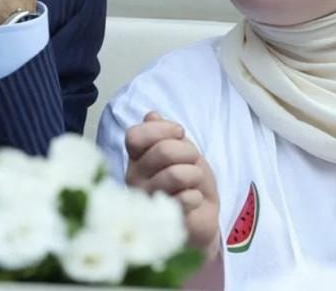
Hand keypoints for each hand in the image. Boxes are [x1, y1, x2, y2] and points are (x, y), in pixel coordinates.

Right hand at [125, 112, 219, 255]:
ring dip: (195, 174)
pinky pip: (185, 199)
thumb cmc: (189, 180)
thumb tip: (151, 115)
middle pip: (162, 151)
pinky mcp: (164, 219)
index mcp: (136, 158)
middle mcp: (136, 178)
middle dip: (188, 151)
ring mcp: (148, 200)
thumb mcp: (181, 149)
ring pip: (176, 175)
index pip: (134, 136)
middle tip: (194, 161)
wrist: (202, 215)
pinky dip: (197, 196)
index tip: (179, 133)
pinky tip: (194, 200)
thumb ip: (165, 133)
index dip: (160, 129)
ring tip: (194, 181)